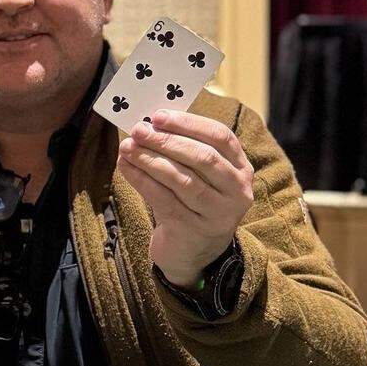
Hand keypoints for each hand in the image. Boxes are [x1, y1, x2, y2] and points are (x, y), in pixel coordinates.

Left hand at [116, 109, 253, 287]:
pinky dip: (142, 181)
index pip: (220, 137)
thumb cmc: (191, 201)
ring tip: (127, 148)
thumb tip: (148, 124)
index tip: (158, 115)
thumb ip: (183, 149)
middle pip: (202, 158)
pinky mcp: (194, 230)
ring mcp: (218, 213)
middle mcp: (237, 190)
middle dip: (166, 141)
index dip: (189, 123)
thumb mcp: (197, 174)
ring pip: (182, 180)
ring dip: (150, 160)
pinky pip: (164, 200)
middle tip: (138, 130)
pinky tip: (126, 168)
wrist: (193, 250)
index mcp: (241, 167)